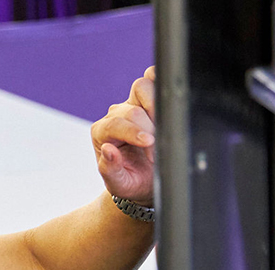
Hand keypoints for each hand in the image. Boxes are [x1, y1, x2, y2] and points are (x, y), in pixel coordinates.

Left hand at [91, 66, 156, 205]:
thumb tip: (108, 150)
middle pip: (132, 109)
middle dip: (150, 127)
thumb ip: (110, 169)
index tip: (150, 142)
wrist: (144, 180)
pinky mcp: (149, 100)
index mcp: (102, 133)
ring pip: (143, 88)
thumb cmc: (130, 180)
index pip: (116, 124)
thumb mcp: (119, 184)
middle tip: (159, 147)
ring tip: (165, 127)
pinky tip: (171, 102)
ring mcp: (132, 105)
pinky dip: (163, 86)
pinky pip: (154, 81)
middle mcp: (115, 115)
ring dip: (157, 104)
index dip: (134, 132)